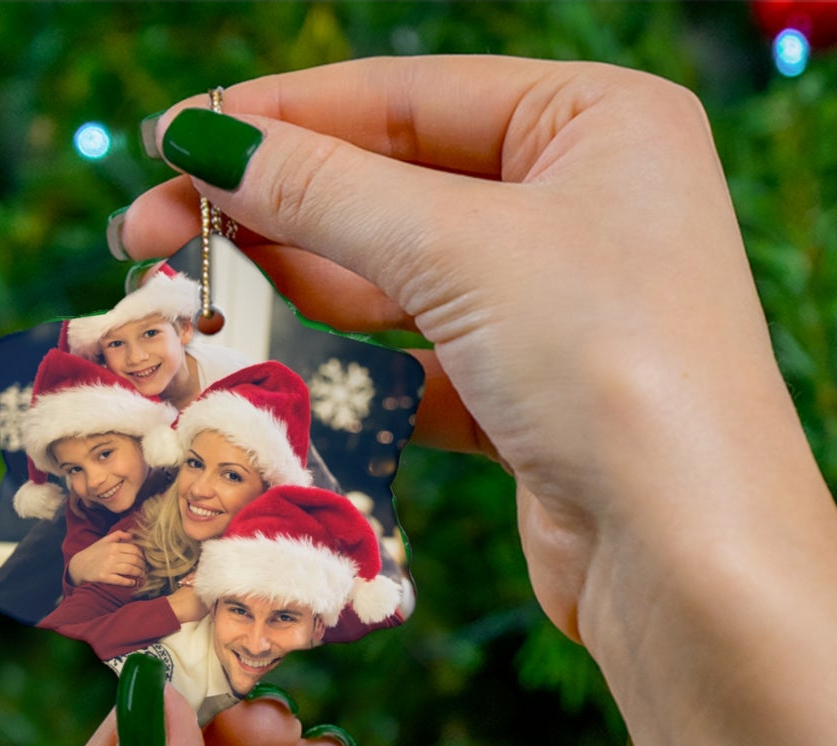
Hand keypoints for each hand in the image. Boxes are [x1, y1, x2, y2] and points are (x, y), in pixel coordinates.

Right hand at [68, 530, 142, 586]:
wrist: (78, 566)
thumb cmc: (93, 553)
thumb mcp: (103, 541)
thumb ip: (118, 535)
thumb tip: (131, 535)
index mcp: (113, 546)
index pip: (134, 549)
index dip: (143, 555)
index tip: (145, 559)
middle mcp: (111, 555)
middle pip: (134, 560)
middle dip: (143, 565)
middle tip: (146, 568)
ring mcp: (108, 566)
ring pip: (130, 569)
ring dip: (139, 573)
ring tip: (142, 575)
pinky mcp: (104, 577)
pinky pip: (121, 580)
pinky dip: (130, 582)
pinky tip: (133, 582)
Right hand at [121, 58, 794, 641]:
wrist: (690, 558)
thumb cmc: (610, 364)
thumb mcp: (461, 250)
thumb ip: (325, 191)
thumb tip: (203, 140)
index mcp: (600, 121)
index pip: (406, 96)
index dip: (278, 117)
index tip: (168, 142)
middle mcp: (588, 204)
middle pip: (396, 187)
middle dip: (274, 210)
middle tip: (147, 234)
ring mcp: (563, 308)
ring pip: (402, 280)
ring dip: (300, 289)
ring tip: (192, 297)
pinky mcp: (535, 401)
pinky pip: (421, 364)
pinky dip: (352, 369)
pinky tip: (272, 367)